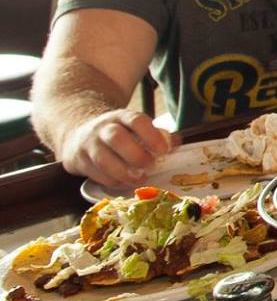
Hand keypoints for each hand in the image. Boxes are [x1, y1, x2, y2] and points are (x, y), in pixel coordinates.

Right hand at [57, 109, 174, 187]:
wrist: (78, 134)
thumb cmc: (118, 134)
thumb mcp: (134, 127)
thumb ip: (156, 134)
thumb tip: (175, 144)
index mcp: (122, 117)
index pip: (136, 121)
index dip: (151, 135)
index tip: (164, 151)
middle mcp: (103, 128)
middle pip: (117, 138)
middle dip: (136, 155)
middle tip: (151, 166)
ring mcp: (89, 145)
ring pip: (103, 159)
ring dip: (123, 172)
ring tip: (139, 179)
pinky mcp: (79, 161)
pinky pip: (95, 173)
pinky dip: (112, 181)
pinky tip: (124, 183)